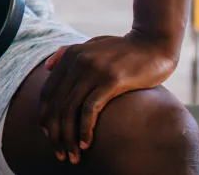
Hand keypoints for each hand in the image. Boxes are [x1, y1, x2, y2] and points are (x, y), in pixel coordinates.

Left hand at [39, 32, 176, 163]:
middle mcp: (77, 62)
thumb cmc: (123, 49)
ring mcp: (93, 70)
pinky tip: (86, 143)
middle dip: (55, 132)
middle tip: (59, 152)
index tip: (48, 134)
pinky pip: (90, 109)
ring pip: (70, 109)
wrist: (153, 43)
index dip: (45, 115)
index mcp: (70, 55)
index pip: (48, 91)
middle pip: (57, 103)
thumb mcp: (92, 45)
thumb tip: (48, 68)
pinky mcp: (111, 80)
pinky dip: (84, 129)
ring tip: (72, 155)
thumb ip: (68, 53)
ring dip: (68, 136)